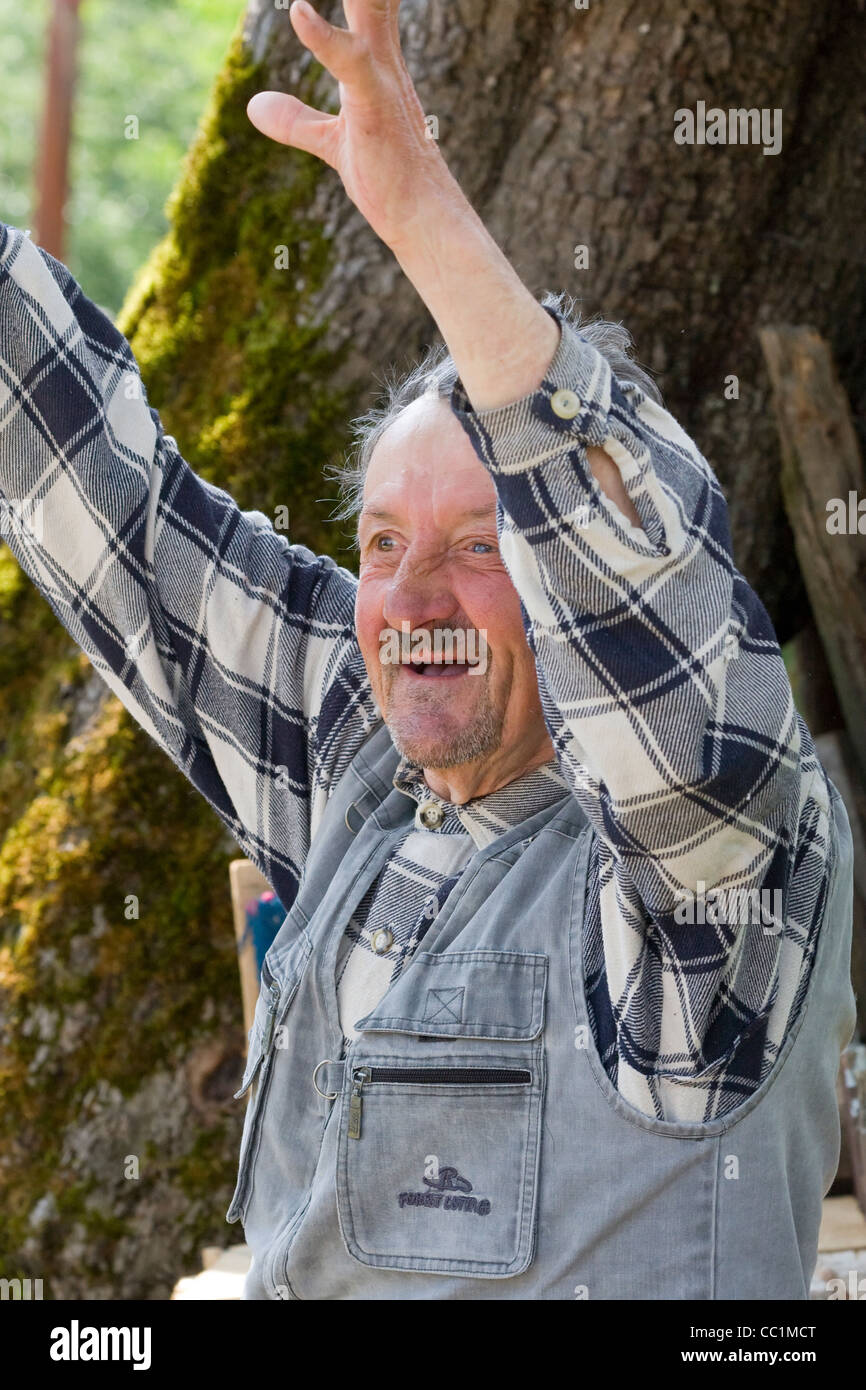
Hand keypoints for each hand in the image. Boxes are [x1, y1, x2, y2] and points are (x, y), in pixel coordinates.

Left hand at [246, 0, 450, 256]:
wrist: (423, 222)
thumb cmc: (387, 180)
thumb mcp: (333, 144)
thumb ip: (296, 121)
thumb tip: (255, 105)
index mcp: (375, 57)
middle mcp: (383, 56)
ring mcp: (381, 79)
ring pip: (366, 5)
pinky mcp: (373, 109)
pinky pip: (349, 64)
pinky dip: (323, 37)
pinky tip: (300, 12)